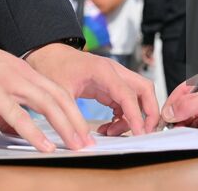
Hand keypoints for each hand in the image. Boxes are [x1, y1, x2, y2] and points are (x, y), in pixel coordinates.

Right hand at [0, 39, 90, 151]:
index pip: (57, 92)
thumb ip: (6, 110)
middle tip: (87, 143)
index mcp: (26, 73)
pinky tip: (45, 146)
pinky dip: (35, 133)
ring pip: (48, 105)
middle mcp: (24, 76)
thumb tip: (13, 130)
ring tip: (75, 146)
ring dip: (65, 127)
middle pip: (60, 99)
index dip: (73, 112)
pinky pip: (20, 117)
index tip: (82, 130)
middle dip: (77, 122)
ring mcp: (11, 84)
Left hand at [25, 42, 158, 136]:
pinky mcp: (110, 86)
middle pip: (144, 89)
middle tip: (142, 132)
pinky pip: (125, 102)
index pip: (128, 94)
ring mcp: (113, 78)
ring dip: (131, 117)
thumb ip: (71, 117)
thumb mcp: (59, 94)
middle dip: (149, 112)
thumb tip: (82, 141)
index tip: (139, 133)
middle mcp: (114, 72)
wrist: (48, 55)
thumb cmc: (53, 67)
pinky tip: (109, 126)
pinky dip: (123, 116)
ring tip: (111, 131)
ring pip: (137, 97)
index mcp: (103, 70)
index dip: (136, 115)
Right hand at [162, 82, 197, 138]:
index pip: (182, 92)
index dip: (172, 105)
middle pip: (188, 107)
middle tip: (177, 129)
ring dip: (194, 127)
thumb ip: (189, 103)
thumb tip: (171, 110)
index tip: (164, 118)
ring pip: (196, 120)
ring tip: (195, 131)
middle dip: (182, 119)